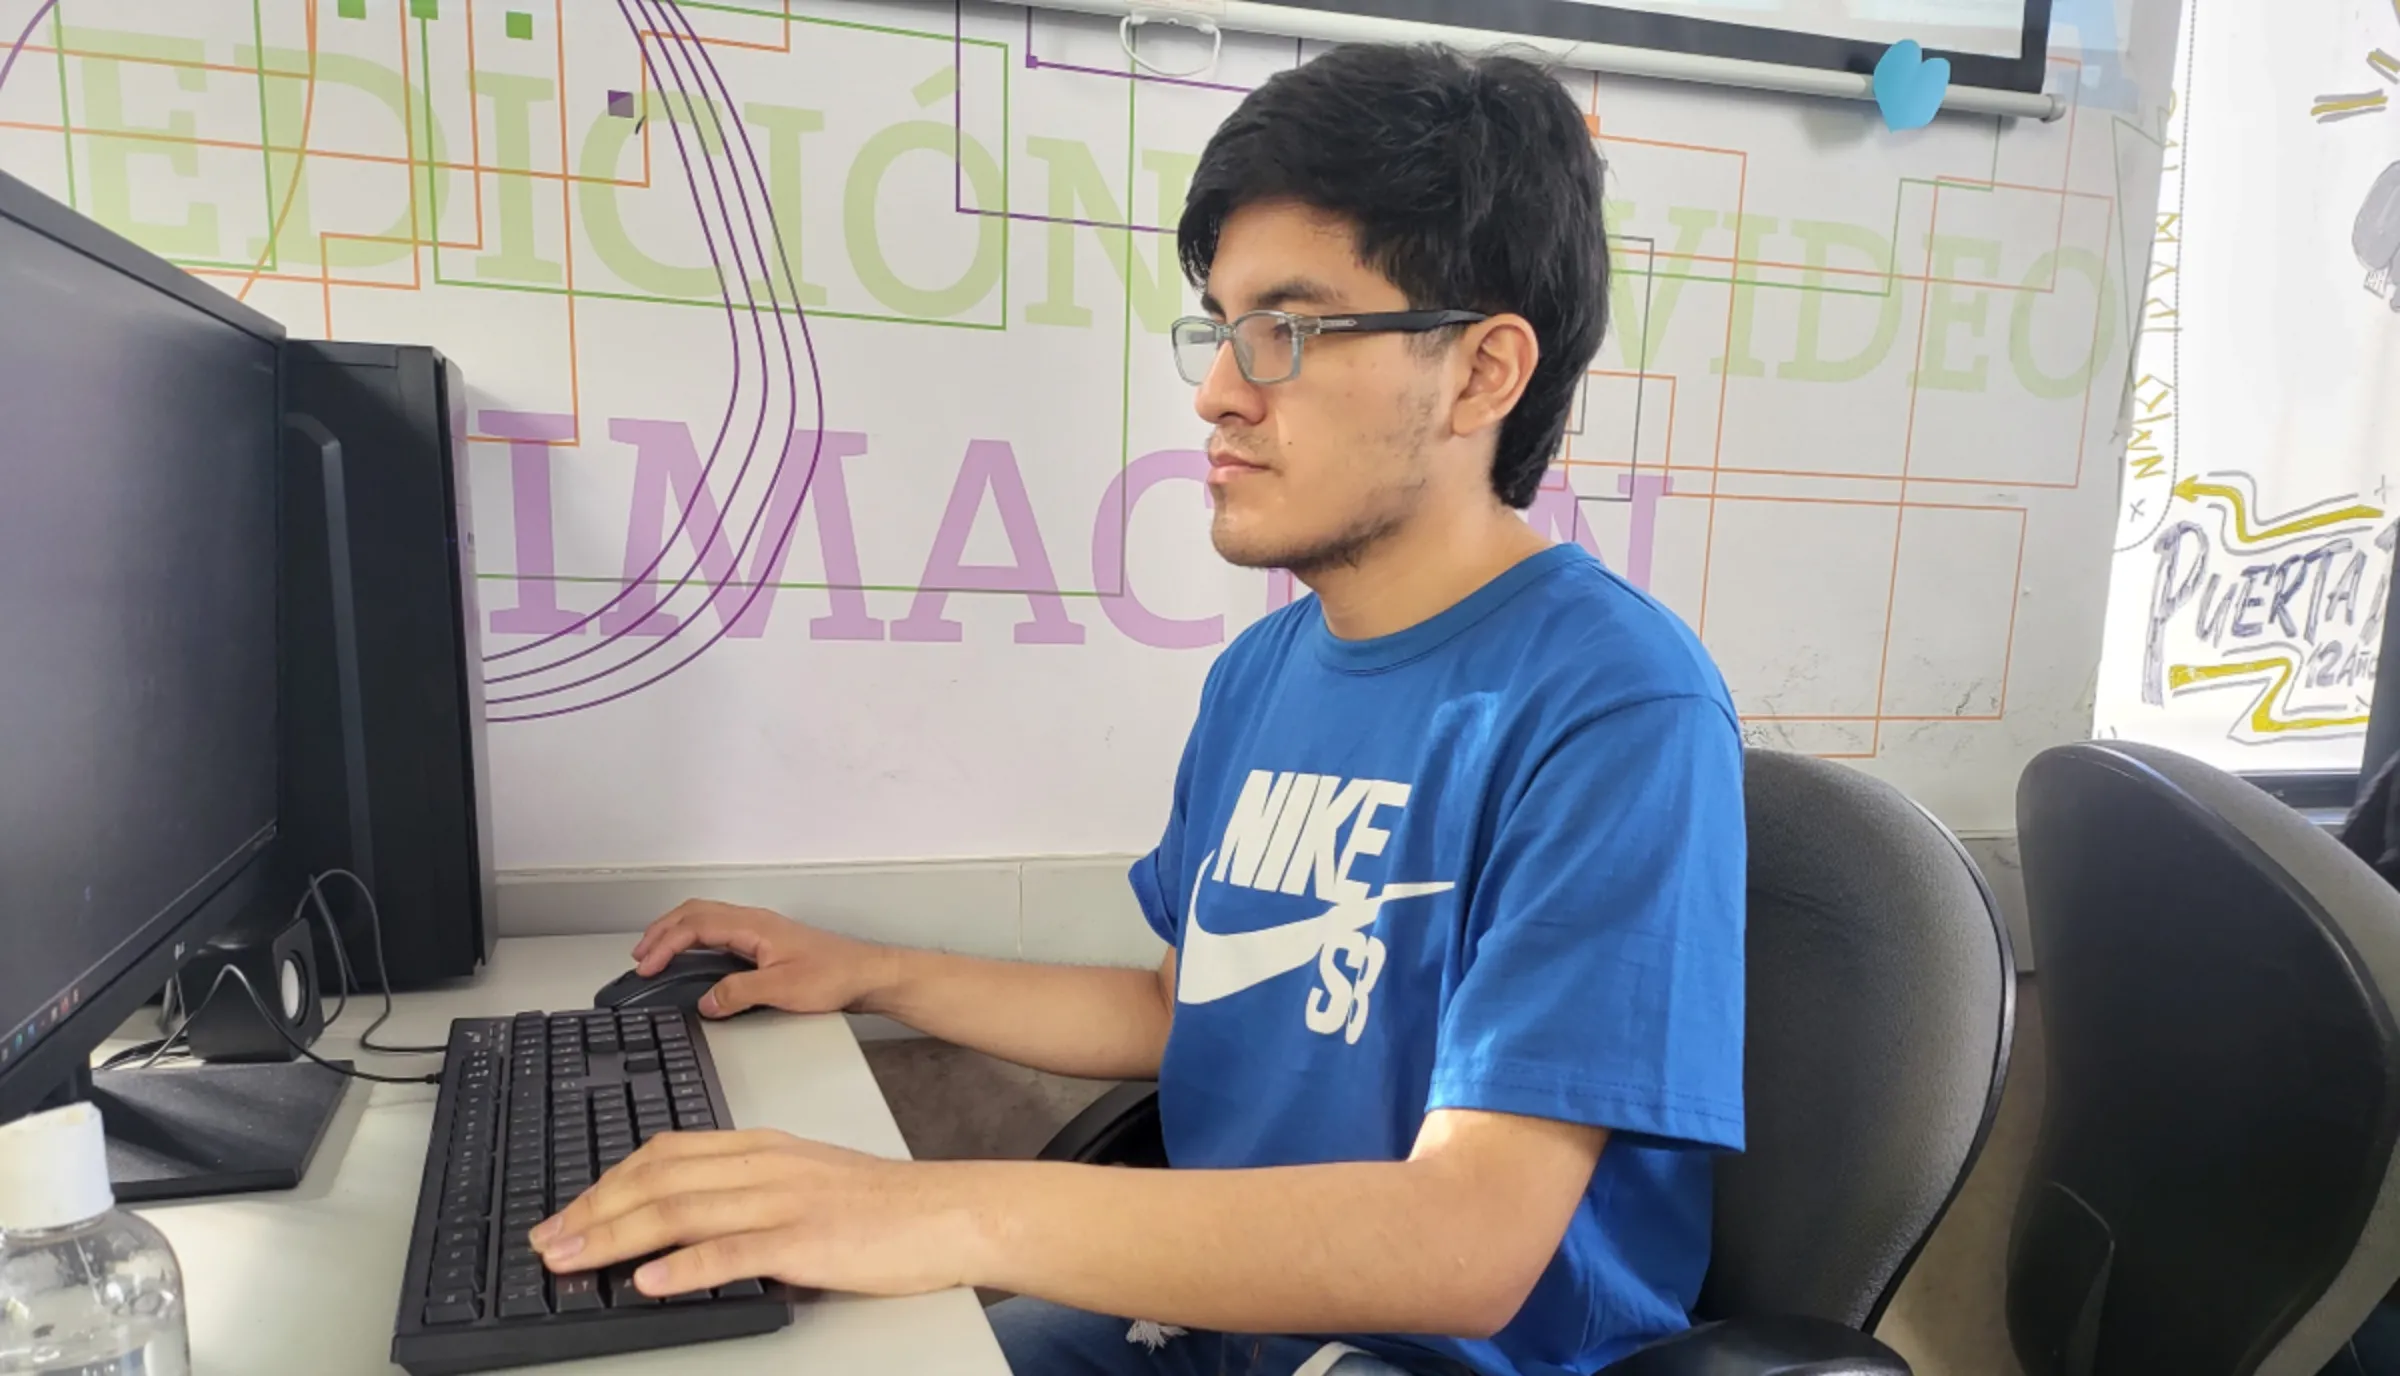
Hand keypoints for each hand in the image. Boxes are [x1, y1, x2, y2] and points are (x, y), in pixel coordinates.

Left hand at [529, 1131, 977, 1298]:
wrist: (946, 1210)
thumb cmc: (881, 1204)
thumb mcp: (804, 1178)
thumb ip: (746, 1191)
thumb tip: (684, 1225)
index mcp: (760, 1147)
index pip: (663, 1154)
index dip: (606, 1182)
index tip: (569, 1212)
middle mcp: (763, 1165)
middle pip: (658, 1179)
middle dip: (593, 1210)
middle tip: (549, 1241)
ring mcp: (783, 1200)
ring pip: (682, 1209)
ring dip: (617, 1236)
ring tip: (574, 1260)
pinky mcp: (806, 1239)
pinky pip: (732, 1251)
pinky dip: (685, 1266)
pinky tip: (650, 1281)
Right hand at [631, 900, 897, 1018]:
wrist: (865, 974)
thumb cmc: (834, 976)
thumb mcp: (782, 990)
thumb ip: (739, 993)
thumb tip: (705, 1001)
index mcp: (753, 925)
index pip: (695, 926)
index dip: (665, 944)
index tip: (647, 966)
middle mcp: (753, 921)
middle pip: (695, 913)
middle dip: (662, 931)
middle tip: (640, 955)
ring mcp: (759, 929)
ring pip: (706, 919)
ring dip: (677, 932)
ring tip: (656, 953)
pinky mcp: (765, 942)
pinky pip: (719, 931)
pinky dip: (695, 940)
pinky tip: (691, 957)